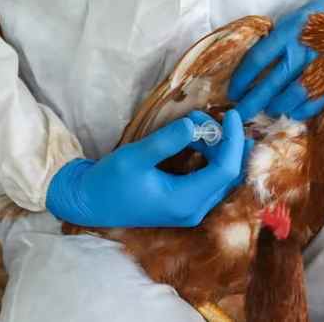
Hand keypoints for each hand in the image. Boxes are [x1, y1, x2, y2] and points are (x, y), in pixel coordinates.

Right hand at [46, 110, 248, 227]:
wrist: (90, 203)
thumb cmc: (109, 181)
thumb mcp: (135, 156)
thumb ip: (165, 141)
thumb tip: (193, 124)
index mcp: (184, 201)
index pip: (225, 170)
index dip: (233, 140)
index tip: (232, 114)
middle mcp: (194, 210)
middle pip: (229, 174)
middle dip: (226, 142)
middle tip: (206, 116)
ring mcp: (191, 209)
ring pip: (222, 176)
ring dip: (217, 148)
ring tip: (196, 124)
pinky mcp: (186, 203)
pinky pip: (210, 179)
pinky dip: (210, 157)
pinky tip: (197, 139)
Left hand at [228, 0, 323, 121]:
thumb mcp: (299, 20)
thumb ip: (279, 41)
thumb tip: (254, 69)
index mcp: (291, 30)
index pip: (258, 59)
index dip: (242, 79)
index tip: (233, 91)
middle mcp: (305, 49)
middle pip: (271, 84)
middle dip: (252, 102)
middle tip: (239, 113)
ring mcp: (323, 67)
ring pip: (291, 98)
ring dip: (276, 107)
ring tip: (268, 109)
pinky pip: (313, 103)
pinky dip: (299, 110)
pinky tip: (291, 110)